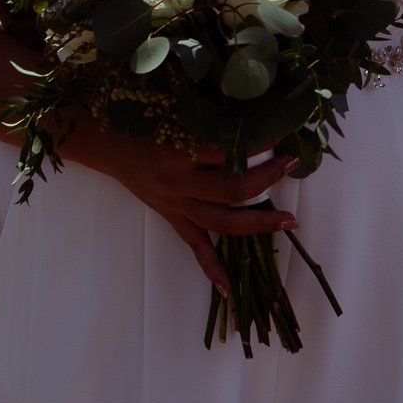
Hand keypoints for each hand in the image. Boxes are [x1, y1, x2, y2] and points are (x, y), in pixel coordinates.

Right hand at [88, 134, 297, 294]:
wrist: (110, 144)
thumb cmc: (146, 121)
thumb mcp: (177, 113)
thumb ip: (211, 119)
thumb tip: (253, 116)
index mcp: (180, 152)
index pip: (228, 150)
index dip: (257, 143)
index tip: (281, 133)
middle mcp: (180, 184)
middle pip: (232, 190)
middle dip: (267, 178)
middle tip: (292, 163)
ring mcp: (177, 206)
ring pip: (222, 222)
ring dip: (258, 223)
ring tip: (289, 220)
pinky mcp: (174, 218)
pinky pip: (195, 246)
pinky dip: (212, 267)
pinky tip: (229, 288)